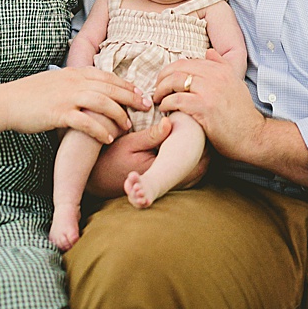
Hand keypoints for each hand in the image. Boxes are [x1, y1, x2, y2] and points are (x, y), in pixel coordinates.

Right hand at [5, 67, 146, 143]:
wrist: (5, 102)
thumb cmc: (29, 94)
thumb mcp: (55, 80)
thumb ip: (74, 82)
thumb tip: (91, 86)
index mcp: (74, 73)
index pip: (108, 76)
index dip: (126, 85)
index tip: (140, 93)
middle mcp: (73, 82)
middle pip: (110, 88)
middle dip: (131, 97)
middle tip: (146, 106)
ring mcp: (67, 97)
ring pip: (103, 103)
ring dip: (118, 115)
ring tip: (128, 126)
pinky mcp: (59, 114)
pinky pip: (86, 122)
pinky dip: (100, 130)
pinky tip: (108, 139)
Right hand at [84, 117, 207, 197]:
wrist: (98, 179)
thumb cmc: (111, 158)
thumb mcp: (130, 142)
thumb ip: (151, 135)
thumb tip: (171, 122)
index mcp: (161, 168)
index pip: (192, 158)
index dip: (202, 143)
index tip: (204, 127)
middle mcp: (166, 180)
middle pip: (198, 167)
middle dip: (206, 151)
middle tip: (209, 134)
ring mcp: (165, 184)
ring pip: (194, 174)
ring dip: (200, 160)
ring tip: (204, 142)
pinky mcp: (163, 185)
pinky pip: (185, 178)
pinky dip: (192, 167)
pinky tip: (191, 153)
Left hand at [155, 48, 262, 162]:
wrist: (252, 135)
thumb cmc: (242, 114)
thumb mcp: (235, 83)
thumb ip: (222, 66)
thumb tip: (209, 51)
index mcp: (222, 69)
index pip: (188, 61)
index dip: (172, 70)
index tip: (166, 81)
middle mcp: (216, 76)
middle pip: (179, 68)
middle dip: (163, 78)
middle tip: (157, 89)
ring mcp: (210, 90)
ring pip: (175, 81)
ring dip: (161, 90)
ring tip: (158, 100)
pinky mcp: (204, 107)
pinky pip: (177, 99)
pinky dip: (166, 103)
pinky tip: (165, 109)